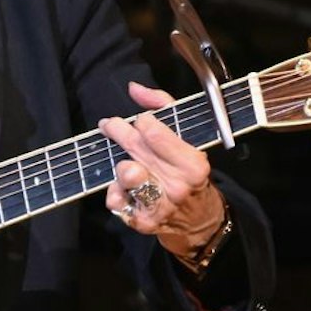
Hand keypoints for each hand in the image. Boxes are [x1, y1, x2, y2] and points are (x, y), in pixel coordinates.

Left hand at [98, 81, 229, 260]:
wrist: (199, 219)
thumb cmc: (190, 173)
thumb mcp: (187, 137)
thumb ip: (163, 107)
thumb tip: (134, 88)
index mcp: (193, 164)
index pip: (153, 131)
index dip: (141, 120)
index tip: (140, 120)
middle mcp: (177, 185)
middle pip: (135, 148)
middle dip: (117, 131)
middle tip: (110, 126)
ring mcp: (160, 205)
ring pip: (125, 173)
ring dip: (121, 165)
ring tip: (126, 163)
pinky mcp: (143, 222)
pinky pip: (115, 200)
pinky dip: (115, 192)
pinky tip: (123, 188)